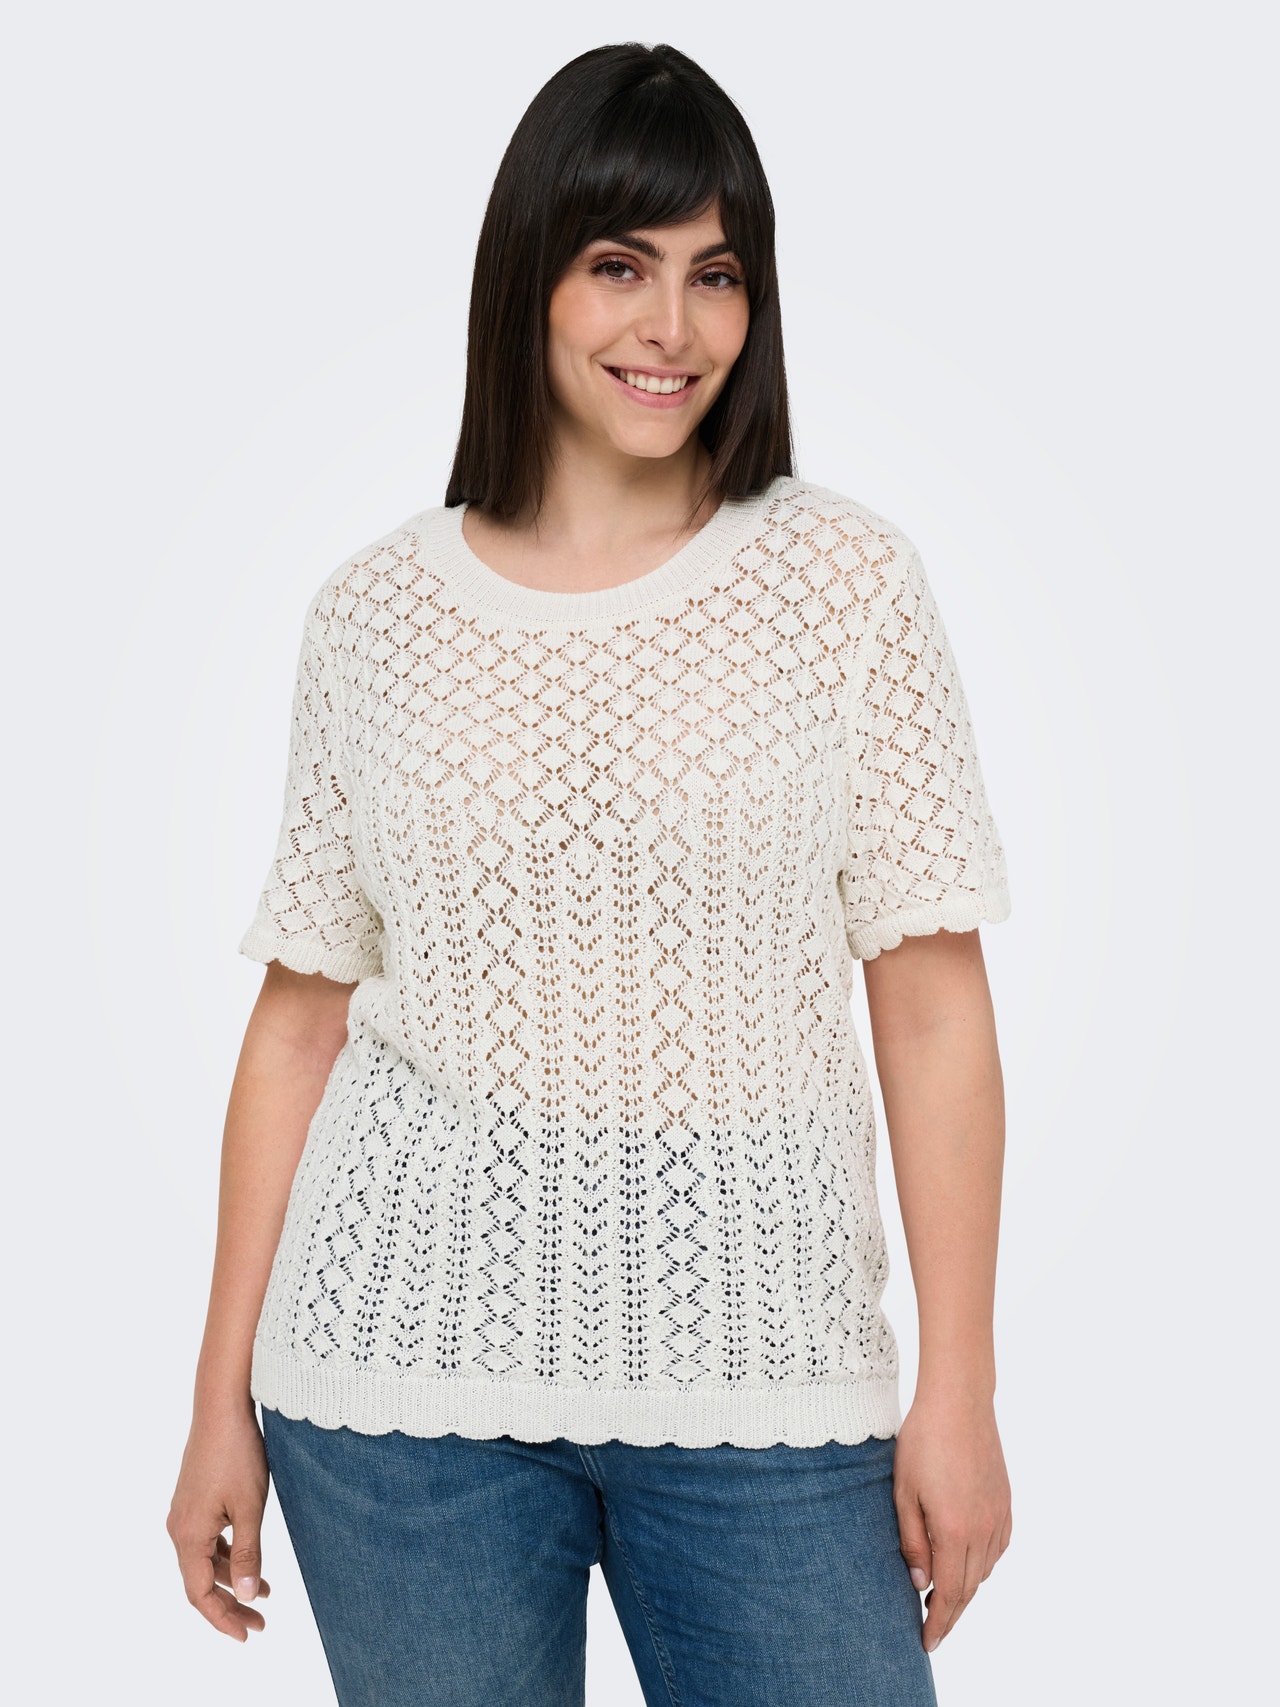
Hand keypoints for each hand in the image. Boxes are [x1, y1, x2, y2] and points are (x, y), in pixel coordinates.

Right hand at [167, 1405, 272, 1640]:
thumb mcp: (250, 1506)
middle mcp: (179, 1528)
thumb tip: (247, 1596)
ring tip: (264, 1591)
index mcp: (188, 1535)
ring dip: (231, 1578)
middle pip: (200, 1581)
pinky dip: (227, 1555)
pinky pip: (207, 1540)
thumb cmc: (238, 1453)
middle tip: (259, 1623)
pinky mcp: (194, 1500)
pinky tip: (248, 1557)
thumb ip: (249, 1552)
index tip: (248, 1634)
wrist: (222, 1407)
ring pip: (204, 1560)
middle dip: (230, 1605)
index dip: (222, 1619)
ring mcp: (184, 1513)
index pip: (199, 1594)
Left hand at [893, 1389, 1011, 1653]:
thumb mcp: (903, 1492)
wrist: (960, 1401)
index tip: (926, 1642)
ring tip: (943, 1597)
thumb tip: (920, 1583)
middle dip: (951, 1614)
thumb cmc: (923, 1441)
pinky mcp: (1006, 1504)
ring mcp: (998, 1517)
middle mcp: (983, 1530)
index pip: (948, 1594)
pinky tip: (966, 1561)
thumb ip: (912, 1541)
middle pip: (969, 1589)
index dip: (938, 1622)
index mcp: (955, 1530)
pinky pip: (997, 1549)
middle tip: (933, 1630)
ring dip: (965, 1589)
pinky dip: (982, 1565)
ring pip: (984, 1571)